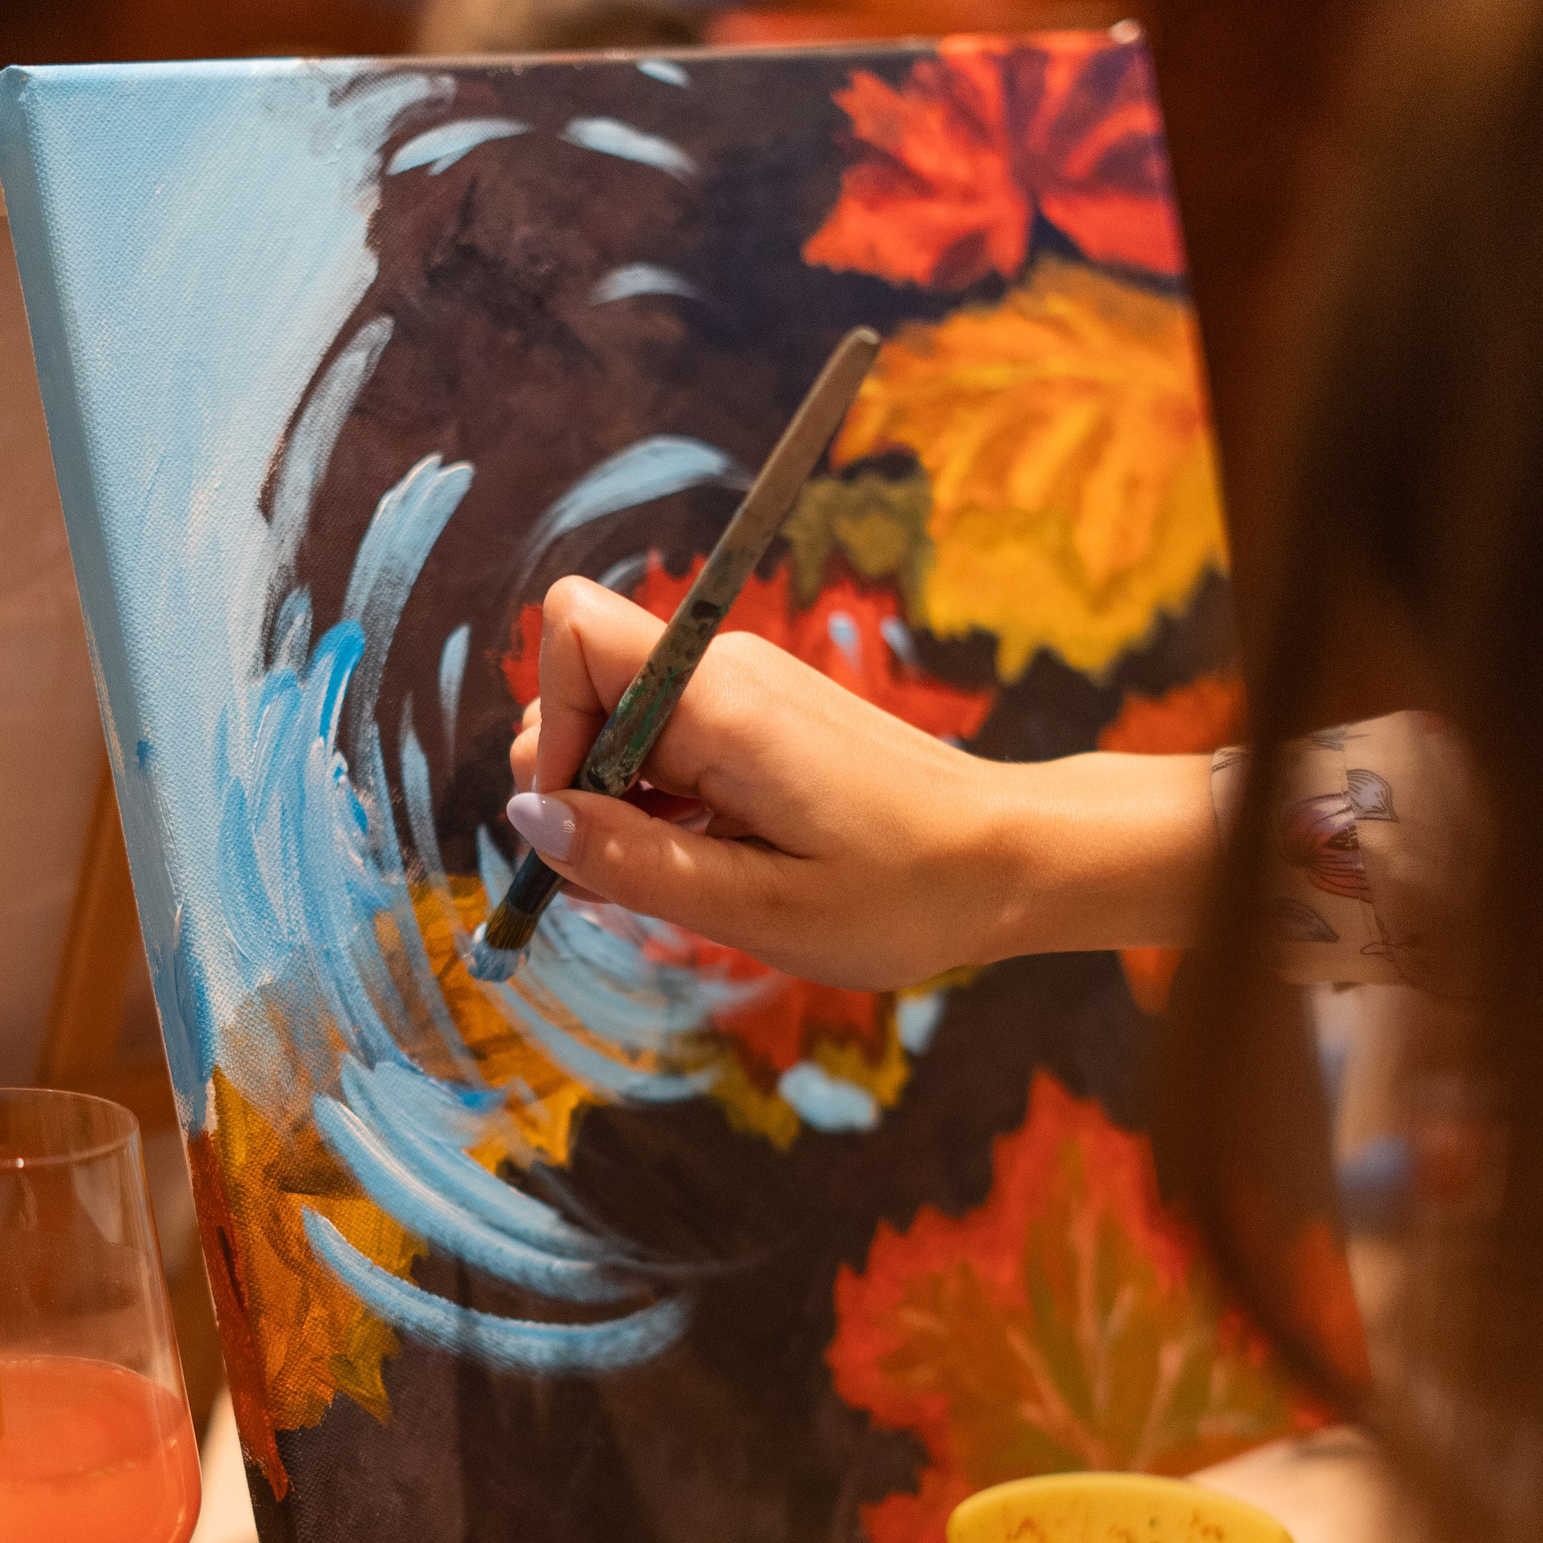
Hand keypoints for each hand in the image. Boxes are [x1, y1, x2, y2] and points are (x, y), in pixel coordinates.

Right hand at [504, 577, 1218, 987]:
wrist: (1013, 859)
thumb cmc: (904, 893)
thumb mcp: (759, 908)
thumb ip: (636, 860)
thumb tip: (529, 820)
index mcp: (719, 701)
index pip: (573, 634)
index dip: (549, 730)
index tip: (582, 827)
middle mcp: (723, 671)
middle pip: (580, 686)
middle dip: (571, 783)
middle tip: (624, 879)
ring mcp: (743, 687)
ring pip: (616, 720)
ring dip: (615, 803)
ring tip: (679, 879)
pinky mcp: (760, 714)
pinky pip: (664, 739)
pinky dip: (657, 801)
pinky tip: (706, 859)